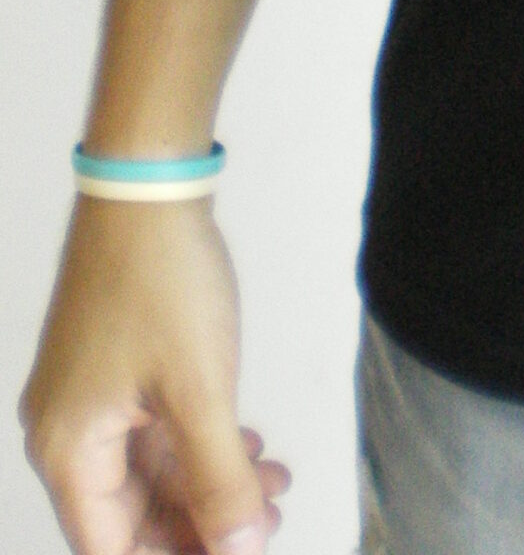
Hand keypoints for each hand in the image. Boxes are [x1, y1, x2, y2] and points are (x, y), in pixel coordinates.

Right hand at [19, 199, 290, 554]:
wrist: (147, 188)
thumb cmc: (164, 287)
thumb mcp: (202, 391)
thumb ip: (220, 479)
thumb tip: (240, 550)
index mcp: (70, 452)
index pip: (112, 547)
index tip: (238, 551)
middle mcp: (67, 433)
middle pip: (130, 513)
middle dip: (201, 522)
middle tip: (271, 513)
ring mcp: (88, 397)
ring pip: (148, 470)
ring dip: (209, 480)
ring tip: (274, 477)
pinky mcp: (112, 367)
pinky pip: (151, 430)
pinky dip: (197, 442)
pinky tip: (247, 442)